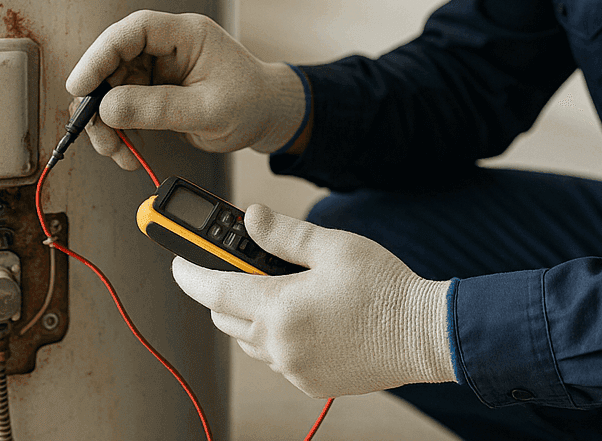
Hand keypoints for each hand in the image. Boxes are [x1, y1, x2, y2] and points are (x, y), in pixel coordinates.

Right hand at [66, 11, 307, 169]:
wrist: (267, 117)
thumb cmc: (251, 104)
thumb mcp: (208, 111)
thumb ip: (158, 108)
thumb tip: (108, 107)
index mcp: (187, 34)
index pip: (134, 31)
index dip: (101, 54)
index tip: (80, 85)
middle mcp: (168, 46)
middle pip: (114, 61)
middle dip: (99, 99)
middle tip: (95, 131)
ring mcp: (159, 68)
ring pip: (112, 87)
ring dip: (105, 122)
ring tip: (115, 151)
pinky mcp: (155, 90)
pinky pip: (123, 105)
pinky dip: (118, 130)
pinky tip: (125, 150)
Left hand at [171, 204, 454, 397]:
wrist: (425, 334)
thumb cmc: (384, 287)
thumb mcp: (333, 247)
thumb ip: (284, 234)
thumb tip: (251, 218)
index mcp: (280, 308)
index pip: (214, 290)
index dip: (189, 272)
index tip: (176, 259)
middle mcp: (280, 346)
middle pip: (225, 317)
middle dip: (222, 289)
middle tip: (238, 262)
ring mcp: (295, 369)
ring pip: (249, 340)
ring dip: (248, 314)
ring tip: (278, 287)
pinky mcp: (311, 383)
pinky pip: (275, 358)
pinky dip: (274, 336)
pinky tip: (303, 315)